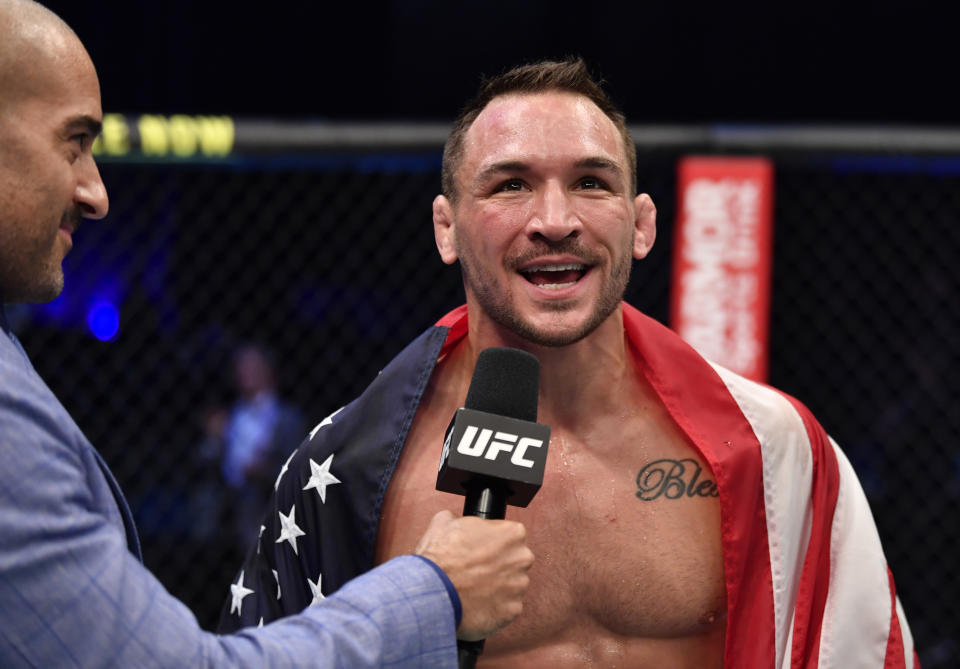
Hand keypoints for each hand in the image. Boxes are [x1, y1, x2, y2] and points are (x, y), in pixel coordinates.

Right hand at [415, 510, 532, 640]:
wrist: (432, 594)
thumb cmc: (439, 558)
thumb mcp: (444, 522)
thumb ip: (460, 519)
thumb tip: (457, 521)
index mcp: (512, 533)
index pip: (510, 535)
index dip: (493, 542)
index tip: (481, 549)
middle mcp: (522, 558)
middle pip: (515, 560)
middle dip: (500, 565)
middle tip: (477, 570)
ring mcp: (519, 586)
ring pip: (512, 585)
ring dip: (498, 587)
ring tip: (474, 589)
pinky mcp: (513, 610)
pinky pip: (507, 606)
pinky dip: (494, 607)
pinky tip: (477, 603)